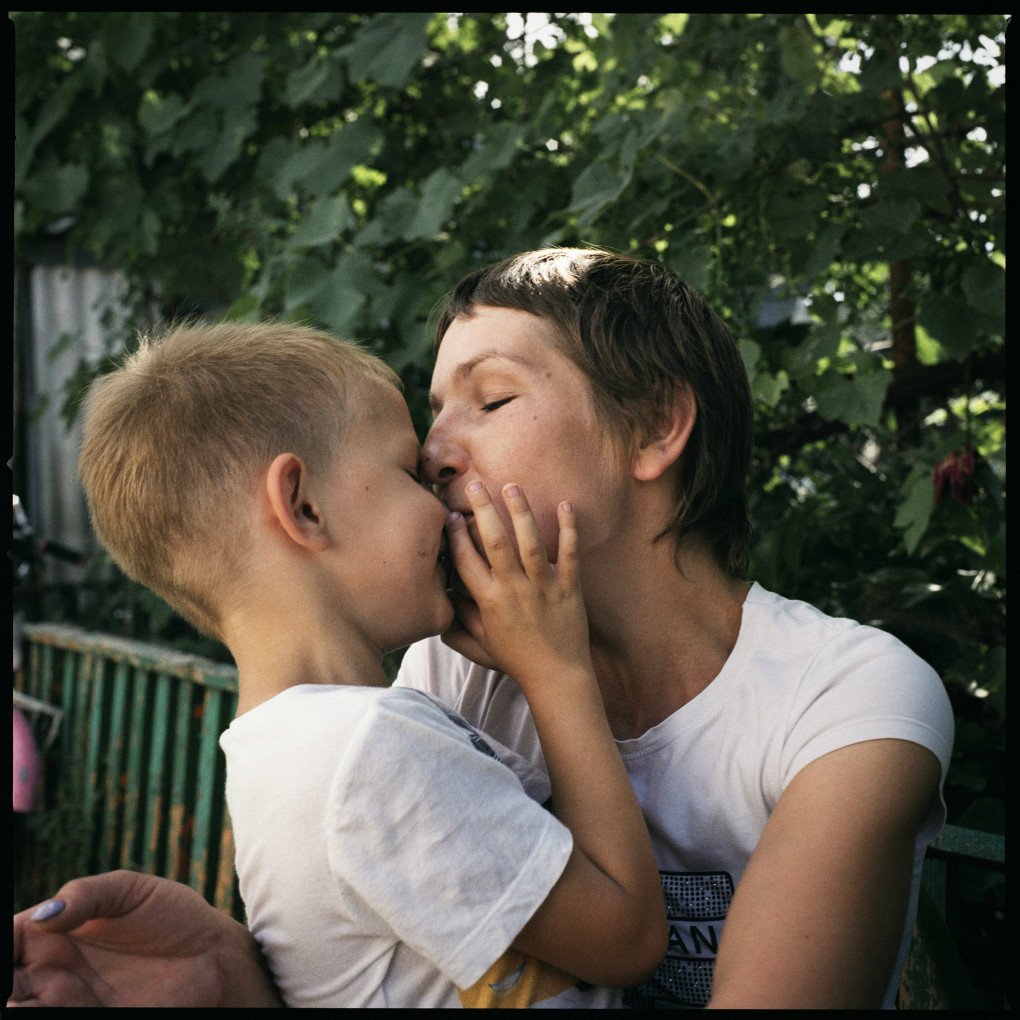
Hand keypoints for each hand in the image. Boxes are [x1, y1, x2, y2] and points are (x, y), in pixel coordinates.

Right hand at [9, 870, 281, 1007]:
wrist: (213, 956)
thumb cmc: (173, 915)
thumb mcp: (131, 890)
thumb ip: (86, 894)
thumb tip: (44, 914)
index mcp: (53, 933)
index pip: (7, 940)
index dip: (0, 945)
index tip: (5, 948)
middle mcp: (51, 973)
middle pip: (5, 981)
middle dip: (2, 982)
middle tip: (11, 983)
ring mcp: (69, 1003)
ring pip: (21, 1008)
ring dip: (15, 1004)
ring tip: (20, 996)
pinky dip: (40, 1016)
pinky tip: (40, 1007)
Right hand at [446, 481, 590, 687]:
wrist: (557, 677)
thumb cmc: (517, 660)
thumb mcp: (481, 644)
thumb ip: (459, 621)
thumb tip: (439, 603)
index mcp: (490, 602)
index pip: (467, 562)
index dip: (457, 536)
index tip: (451, 514)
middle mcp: (515, 591)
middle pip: (496, 543)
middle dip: (484, 511)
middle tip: (475, 483)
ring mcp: (543, 588)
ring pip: (530, 544)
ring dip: (521, 513)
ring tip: (512, 486)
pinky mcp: (570, 589)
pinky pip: (570, 555)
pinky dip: (569, 530)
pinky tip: (566, 504)